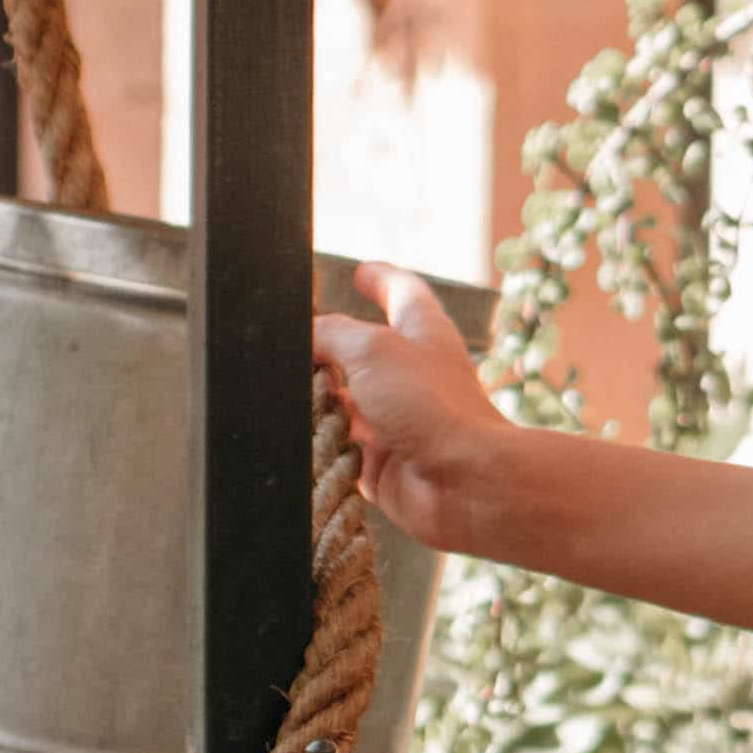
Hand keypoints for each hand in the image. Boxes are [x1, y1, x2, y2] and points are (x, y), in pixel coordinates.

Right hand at [312, 267, 505, 553]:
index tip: (362, 271)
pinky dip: (321, 442)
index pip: (402, 293)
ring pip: (348, 401)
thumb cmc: (429, 404)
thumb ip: (331, 334)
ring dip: (320, 398)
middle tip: (297, 340)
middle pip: (366, 351)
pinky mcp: (383, 462)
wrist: (464, 482)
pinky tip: (297, 436)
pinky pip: (342, 448)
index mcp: (422, 332)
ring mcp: (398, 420)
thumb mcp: (372, 349)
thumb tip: (305, 335)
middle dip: (331, 346)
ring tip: (288, 392)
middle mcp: (412, 374)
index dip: (381, 278)